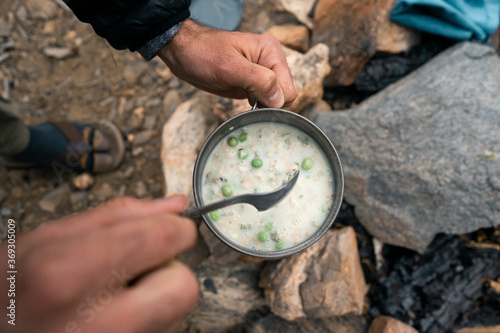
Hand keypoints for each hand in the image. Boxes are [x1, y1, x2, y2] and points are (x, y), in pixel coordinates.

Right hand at [0, 195, 198, 332]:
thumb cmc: (8, 293)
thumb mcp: (45, 240)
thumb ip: (118, 216)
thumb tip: (175, 206)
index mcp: (71, 274)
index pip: (162, 239)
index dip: (175, 227)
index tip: (170, 227)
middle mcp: (98, 324)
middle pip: (182, 287)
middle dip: (171, 270)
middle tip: (141, 268)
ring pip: (176, 314)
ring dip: (158, 297)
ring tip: (115, 297)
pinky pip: (161, 331)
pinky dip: (148, 319)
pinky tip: (114, 317)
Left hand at [158, 19, 296, 107]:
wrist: (183, 52)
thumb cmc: (203, 54)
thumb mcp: (230, 67)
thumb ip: (258, 81)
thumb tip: (279, 100)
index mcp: (271, 52)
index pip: (289, 89)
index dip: (273, 100)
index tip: (252, 99)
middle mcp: (270, 62)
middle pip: (284, 96)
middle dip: (267, 103)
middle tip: (245, 98)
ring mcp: (262, 73)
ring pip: (274, 100)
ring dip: (260, 106)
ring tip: (242, 98)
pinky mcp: (252, 83)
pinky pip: (263, 101)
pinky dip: (255, 106)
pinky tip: (242, 100)